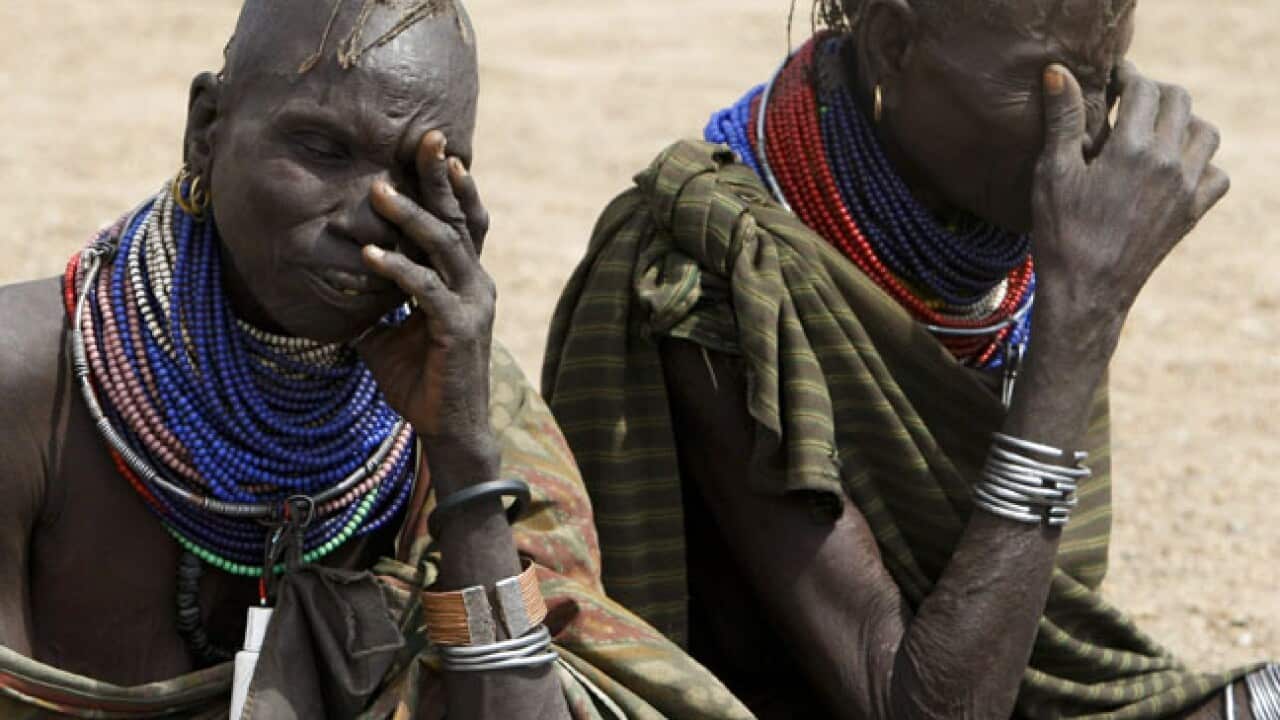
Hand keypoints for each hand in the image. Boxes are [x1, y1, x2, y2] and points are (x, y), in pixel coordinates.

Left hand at [356, 130, 497, 482]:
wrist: (449, 430)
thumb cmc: (421, 383)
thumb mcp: (388, 336)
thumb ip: (373, 307)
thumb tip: (332, 289)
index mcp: (466, 281)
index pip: (462, 222)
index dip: (451, 185)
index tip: (434, 148)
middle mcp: (477, 285)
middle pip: (462, 220)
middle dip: (442, 178)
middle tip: (425, 139)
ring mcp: (473, 305)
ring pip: (446, 246)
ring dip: (413, 216)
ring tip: (380, 190)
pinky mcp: (460, 329)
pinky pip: (427, 290)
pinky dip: (398, 269)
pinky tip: (370, 253)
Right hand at [1030, 62, 1227, 341]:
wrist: (1086, 291)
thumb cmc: (1061, 233)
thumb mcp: (1053, 173)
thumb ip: (1063, 120)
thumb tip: (1058, 72)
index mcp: (1133, 149)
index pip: (1144, 88)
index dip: (1127, 76)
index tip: (1112, 78)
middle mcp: (1170, 163)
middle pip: (1180, 101)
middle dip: (1155, 93)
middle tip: (1129, 102)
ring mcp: (1187, 188)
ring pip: (1206, 133)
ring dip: (1183, 123)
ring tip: (1153, 132)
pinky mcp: (1193, 212)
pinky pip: (1218, 173)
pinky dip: (1202, 163)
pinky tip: (1173, 169)